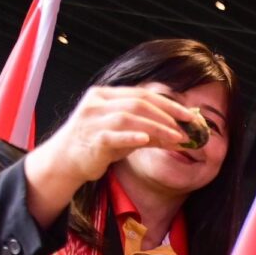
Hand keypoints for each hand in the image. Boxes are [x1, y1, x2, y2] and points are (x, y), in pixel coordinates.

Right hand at [32, 85, 195, 186]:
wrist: (65, 160)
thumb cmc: (97, 144)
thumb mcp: (126, 134)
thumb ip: (150, 132)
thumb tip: (181, 136)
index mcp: (105, 95)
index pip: (142, 94)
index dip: (168, 103)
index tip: (190, 115)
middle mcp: (97, 103)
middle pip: (138, 103)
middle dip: (166, 114)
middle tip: (187, 127)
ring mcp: (92, 120)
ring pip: (129, 117)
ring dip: (157, 127)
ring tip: (176, 137)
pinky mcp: (91, 139)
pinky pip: (114, 135)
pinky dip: (132, 135)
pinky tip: (147, 138)